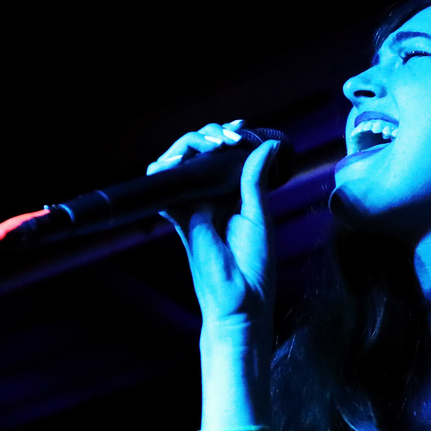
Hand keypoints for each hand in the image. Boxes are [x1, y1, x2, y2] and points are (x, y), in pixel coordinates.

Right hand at [151, 119, 279, 333]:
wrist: (239, 302)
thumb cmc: (253, 266)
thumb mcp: (258, 216)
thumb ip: (254, 180)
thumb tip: (268, 144)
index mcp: (234, 195)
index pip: (223, 156)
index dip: (227, 137)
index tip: (242, 128)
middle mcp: (211, 198)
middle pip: (198, 155)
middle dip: (207, 137)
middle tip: (228, 138)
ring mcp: (193, 208)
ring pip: (180, 166)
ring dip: (187, 147)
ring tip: (210, 145)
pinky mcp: (180, 220)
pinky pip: (164, 191)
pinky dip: (162, 173)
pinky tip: (171, 162)